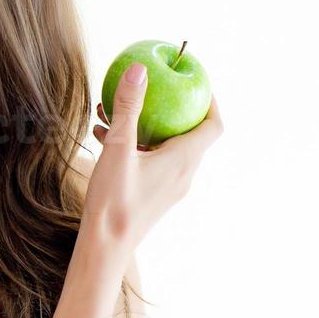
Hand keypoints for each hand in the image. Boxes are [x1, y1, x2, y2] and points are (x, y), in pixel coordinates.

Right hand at [83, 63, 223, 251]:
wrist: (105, 247)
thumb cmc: (114, 201)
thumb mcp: (118, 148)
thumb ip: (128, 108)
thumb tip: (139, 70)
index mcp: (184, 160)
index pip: (214, 126)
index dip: (211, 101)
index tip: (196, 83)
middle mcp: (183, 173)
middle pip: (190, 133)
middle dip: (172, 109)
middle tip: (156, 90)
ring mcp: (170, 186)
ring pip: (166, 147)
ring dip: (147, 127)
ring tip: (115, 111)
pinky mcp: (154, 195)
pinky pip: (152, 161)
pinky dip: (136, 145)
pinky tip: (104, 135)